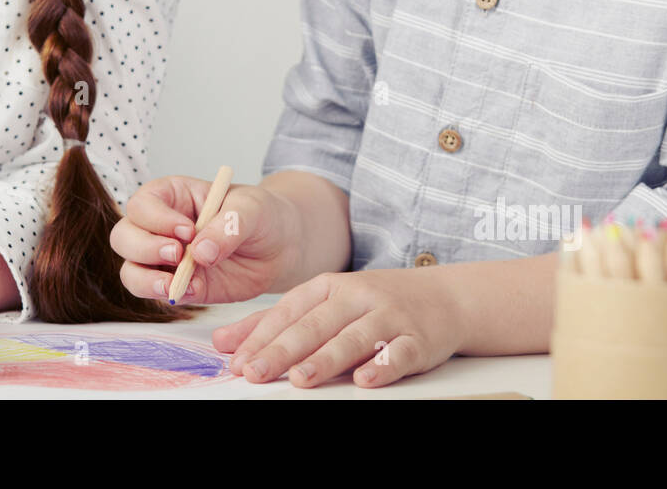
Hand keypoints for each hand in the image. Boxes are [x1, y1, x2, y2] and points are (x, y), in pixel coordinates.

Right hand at [110, 177, 298, 303]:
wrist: (281, 247)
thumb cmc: (261, 215)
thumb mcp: (251, 209)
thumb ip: (228, 225)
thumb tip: (202, 253)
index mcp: (171, 196)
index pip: (142, 204)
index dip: (157, 218)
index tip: (187, 230)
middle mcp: (160, 227)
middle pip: (124, 237)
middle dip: (144, 248)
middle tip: (178, 254)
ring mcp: (165, 260)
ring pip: (131, 270)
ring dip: (146, 279)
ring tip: (174, 283)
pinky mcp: (178, 286)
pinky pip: (157, 294)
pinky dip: (169, 295)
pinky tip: (194, 290)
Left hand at [214, 268, 464, 387]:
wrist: (444, 296)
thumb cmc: (373, 303)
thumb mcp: (324, 303)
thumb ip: (273, 324)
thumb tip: (222, 345)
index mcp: (330, 286)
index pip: (289, 311)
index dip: (261, 336)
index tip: (236, 361)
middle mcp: (358, 296)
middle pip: (315, 325)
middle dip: (282, 350)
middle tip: (255, 373)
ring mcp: (389, 316)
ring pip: (354, 338)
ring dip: (327, 358)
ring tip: (301, 378)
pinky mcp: (418, 339)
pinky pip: (400, 353)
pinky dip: (383, 365)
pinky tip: (365, 380)